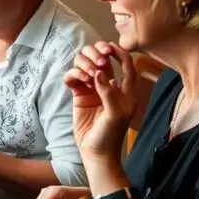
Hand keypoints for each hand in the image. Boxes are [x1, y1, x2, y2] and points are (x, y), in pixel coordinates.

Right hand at [64, 42, 134, 159]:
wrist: (95, 152)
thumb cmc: (111, 135)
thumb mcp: (116, 113)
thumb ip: (109, 92)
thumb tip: (99, 72)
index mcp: (124, 90)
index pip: (126, 65)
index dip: (120, 53)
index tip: (111, 46)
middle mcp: (108, 87)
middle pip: (102, 61)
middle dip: (98, 56)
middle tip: (97, 62)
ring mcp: (92, 91)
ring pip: (86, 66)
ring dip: (85, 65)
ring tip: (86, 76)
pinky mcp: (78, 96)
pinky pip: (73, 78)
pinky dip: (74, 75)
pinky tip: (78, 82)